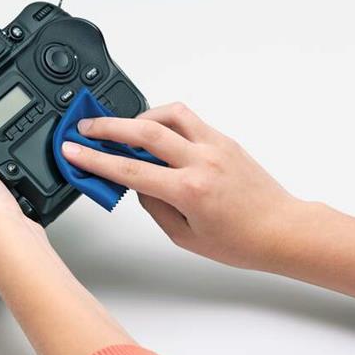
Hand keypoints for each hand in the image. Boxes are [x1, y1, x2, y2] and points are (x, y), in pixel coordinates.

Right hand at [60, 102, 298, 269]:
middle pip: (143, 130)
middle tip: (84, 126)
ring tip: (122, 128)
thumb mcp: (184, 236)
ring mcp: (214, 145)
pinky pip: (187, 119)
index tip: (73, 150)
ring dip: (138, 116)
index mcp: (189, 190)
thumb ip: (155, 206)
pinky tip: (154, 131)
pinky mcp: (223, 139)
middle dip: (107, 126)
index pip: (129, 168)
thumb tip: (136, 182)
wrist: (282, 229)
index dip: (94, 159)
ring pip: (168, 114)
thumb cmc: (241, 240)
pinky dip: (163, 119)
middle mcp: (201, 161)